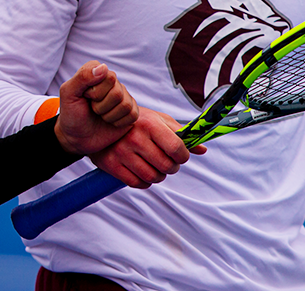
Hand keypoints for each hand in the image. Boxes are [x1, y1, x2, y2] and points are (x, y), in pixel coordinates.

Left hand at [52, 61, 139, 154]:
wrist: (76, 137)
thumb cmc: (71, 114)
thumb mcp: (68, 94)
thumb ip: (82, 77)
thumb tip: (104, 67)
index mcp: (97, 71)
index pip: (109, 77)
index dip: (95, 92)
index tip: (85, 97)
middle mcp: (112, 80)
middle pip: (117, 93)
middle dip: (100, 106)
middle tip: (92, 109)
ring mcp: (123, 95)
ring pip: (125, 105)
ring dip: (108, 116)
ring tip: (100, 115)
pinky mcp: (130, 110)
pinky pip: (133, 115)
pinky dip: (119, 123)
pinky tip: (110, 122)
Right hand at [90, 108, 205, 187]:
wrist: (102, 123)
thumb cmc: (136, 122)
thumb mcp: (158, 120)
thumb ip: (180, 134)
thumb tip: (202, 148)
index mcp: (150, 124)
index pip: (177, 148)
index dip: (183, 156)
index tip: (181, 156)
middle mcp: (135, 138)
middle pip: (166, 166)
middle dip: (172, 167)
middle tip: (169, 163)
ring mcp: (122, 152)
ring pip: (152, 177)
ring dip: (159, 176)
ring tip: (156, 167)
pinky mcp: (111, 165)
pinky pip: (137, 183)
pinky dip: (145, 182)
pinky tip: (144, 173)